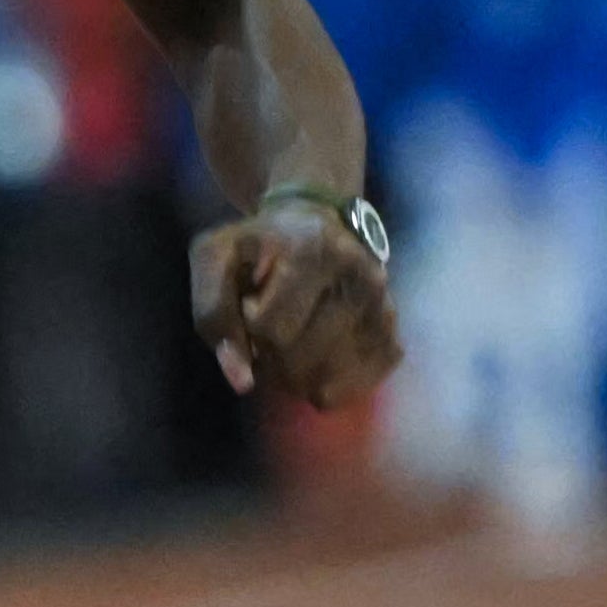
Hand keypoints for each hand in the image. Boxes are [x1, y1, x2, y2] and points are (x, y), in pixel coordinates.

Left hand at [191, 193, 398, 410]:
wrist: (315, 222)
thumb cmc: (257, 244)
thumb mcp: (215, 258)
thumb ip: (213, 313)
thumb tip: (242, 382)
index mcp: (312, 251)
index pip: (270, 328)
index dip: (247, 330)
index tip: (250, 306)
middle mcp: (359, 277)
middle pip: (300, 359)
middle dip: (270, 357)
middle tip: (268, 331)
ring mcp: (383, 305)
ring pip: (327, 380)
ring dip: (295, 376)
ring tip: (290, 342)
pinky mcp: (393, 330)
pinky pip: (358, 384)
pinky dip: (328, 385)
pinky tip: (316, 358)